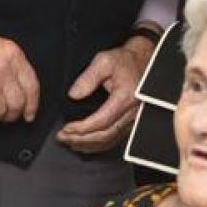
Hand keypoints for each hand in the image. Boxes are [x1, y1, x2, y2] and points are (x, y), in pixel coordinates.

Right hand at [0, 22, 41, 123]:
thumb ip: (10, 65)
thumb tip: (19, 88)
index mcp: (13, 55)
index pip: (31, 86)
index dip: (32, 104)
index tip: (29, 114)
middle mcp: (3, 68)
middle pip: (17, 102)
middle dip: (12, 114)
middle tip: (7, 116)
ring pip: (0, 111)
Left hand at [56, 37, 152, 152]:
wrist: (143, 62)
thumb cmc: (125, 61)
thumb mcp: (104, 60)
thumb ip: (88, 77)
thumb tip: (74, 94)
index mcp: (126, 98)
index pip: (102, 121)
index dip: (82, 128)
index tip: (66, 128)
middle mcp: (132, 113)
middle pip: (105, 135)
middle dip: (81, 139)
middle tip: (62, 137)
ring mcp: (133, 120)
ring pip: (109, 140)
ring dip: (88, 145)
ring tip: (69, 142)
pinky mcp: (131, 123)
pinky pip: (115, 139)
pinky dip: (98, 145)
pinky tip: (85, 144)